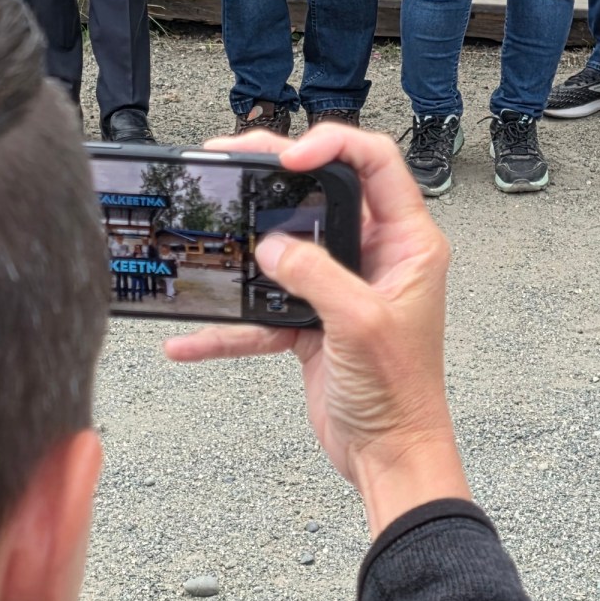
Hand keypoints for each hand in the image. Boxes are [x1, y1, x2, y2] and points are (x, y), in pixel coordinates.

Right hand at [164, 124, 465, 533]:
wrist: (390, 455)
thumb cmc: (401, 394)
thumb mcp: (360, 324)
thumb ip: (316, 276)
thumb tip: (271, 247)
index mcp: (409, 243)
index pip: (375, 164)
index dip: (333, 145)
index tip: (289, 157)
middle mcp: (377, 256)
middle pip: (322, 193)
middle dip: (275, 174)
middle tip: (231, 158)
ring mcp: (342, 287)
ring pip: (287, 247)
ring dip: (246, 243)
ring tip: (210, 213)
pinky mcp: (313, 320)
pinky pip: (264, 309)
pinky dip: (229, 325)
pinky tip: (190, 339)